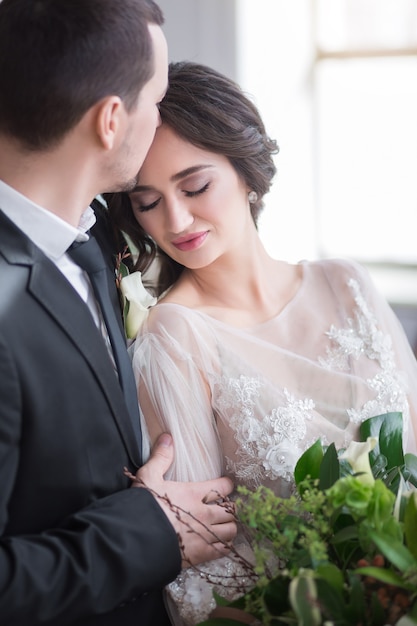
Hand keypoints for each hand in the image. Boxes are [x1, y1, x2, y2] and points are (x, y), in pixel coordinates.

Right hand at [128, 433, 236, 566]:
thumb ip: (161, 457)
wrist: (138, 539)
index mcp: (195, 493)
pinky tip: (220, 545)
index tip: (226, 485)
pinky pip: (223, 550)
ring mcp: (205, 535)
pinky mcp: (201, 554)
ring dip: (229, 528)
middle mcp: (205, 513)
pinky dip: (224, 547)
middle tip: (225, 508)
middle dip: (230, 509)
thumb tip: (167, 437)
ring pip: (230, 530)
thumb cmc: (144, 507)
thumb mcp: (148, 477)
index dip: (227, 485)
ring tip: (224, 526)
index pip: (223, 486)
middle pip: (231, 510)